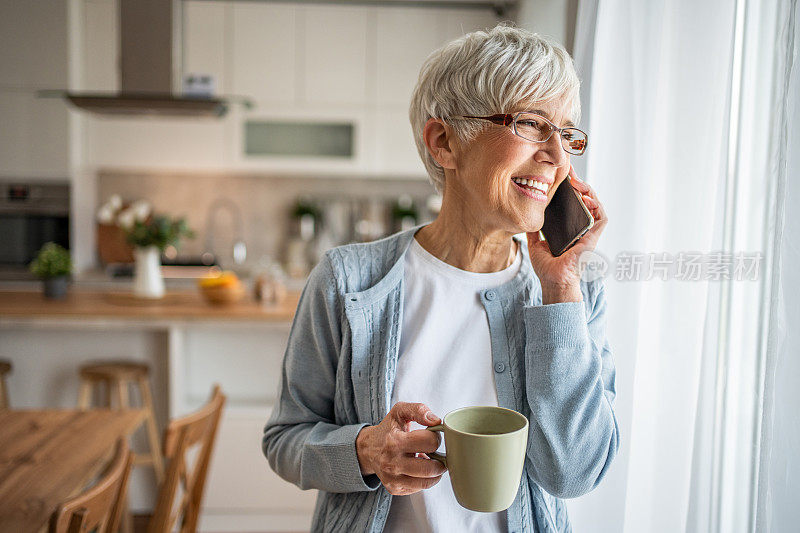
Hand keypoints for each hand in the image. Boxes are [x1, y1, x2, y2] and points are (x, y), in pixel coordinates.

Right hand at [355, 402, 446, 494]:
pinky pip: (419, 488)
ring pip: (427, 482)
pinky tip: (418, 469)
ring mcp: (392, 479)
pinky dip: (424, 479)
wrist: (368, 449)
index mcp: (394, 442)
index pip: (429, 442)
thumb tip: (436, 421)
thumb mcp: (400, 412)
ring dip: (435, 472)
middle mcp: (391, 463)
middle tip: (436, 453)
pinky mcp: (394, 489)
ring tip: (430, 461)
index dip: (436, 437)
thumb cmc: (388, 429)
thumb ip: (419, 409)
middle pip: (431, 468)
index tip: (432, 436)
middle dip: (440, 460)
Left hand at [527, 164, 608, 303]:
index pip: (571, 203)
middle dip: (579, 183)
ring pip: (594, 205)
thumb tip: (525, 218)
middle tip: (569, 171)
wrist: (554, 281)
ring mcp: (588, 232)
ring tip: (576, 182)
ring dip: (588, 191)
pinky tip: (586, 197)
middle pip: (583, 200)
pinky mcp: (593, 237)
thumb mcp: (536, 244)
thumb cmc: (547, 268)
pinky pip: (601, 217)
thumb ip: (533, 231)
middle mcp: (580, 228)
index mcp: (568, 228)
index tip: (561, 175)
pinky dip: (596, 205)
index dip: (568, 188)